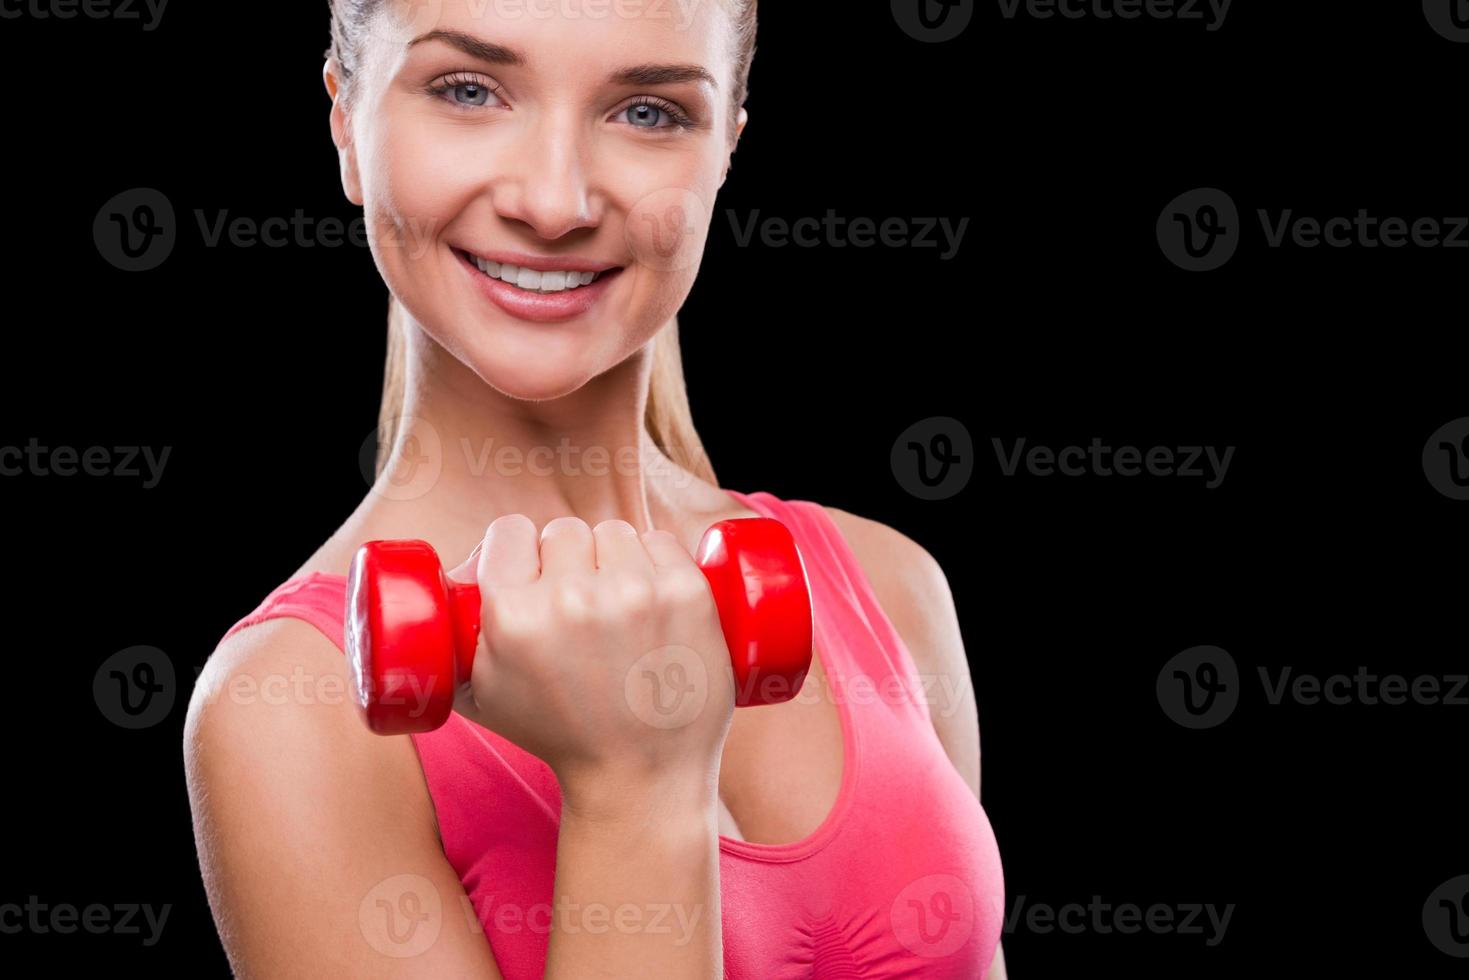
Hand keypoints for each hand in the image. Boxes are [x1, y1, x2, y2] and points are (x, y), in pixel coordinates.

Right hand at [446, 515, 735, 811]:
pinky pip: (661, 540)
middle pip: (564, 531)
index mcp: (513, 616)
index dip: (520, 553)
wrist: (641, 776)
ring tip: (619, 608)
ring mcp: (635, 592)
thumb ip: (455, 633)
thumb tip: (452, 573)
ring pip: (614, 532)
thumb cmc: (561, 736)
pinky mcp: (686, 592)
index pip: (509, 531)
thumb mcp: (482, 693)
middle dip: (570, 562)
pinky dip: (657, 562)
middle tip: (581, 606)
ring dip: (614, 560)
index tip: (534, 576)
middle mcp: (572, 598)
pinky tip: (653, 601)